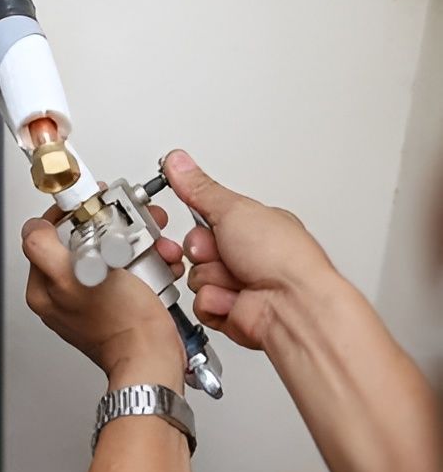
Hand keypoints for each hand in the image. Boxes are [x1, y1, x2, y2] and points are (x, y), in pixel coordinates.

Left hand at [21, 204, 185, 391]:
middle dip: (113, 228)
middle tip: (130, 229)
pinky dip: (147, 261)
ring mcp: (91, 297)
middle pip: (81, 238)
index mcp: (44, 288)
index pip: (44, 234)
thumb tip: (33, 226)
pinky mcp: (116, 301)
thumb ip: (43, 248)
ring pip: (110, 250)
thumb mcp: (74, 277)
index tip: (90, 208)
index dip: (68, 214)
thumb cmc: (123, 326)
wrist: (154, 358)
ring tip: (151, 251)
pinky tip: (157, 266)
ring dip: (137, 243)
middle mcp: (63, 293)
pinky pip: (129, 268)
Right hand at [159, 150, 335, 349]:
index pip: (206, 218)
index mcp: (252, 226)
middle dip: (205, 251)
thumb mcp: (234, 209)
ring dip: (212, 277)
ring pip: (195, 276)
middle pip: (196, 248)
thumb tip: (178, 162)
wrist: (293, 306)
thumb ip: (199, 188)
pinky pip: (200, 303)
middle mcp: (246, 255)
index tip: (204, 223)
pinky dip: (215, 301)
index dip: (201, 222)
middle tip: (225, 252)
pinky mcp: (229, 310)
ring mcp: (238, 284)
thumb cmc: (284, 258)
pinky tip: (235, 299)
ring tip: (237, 278)